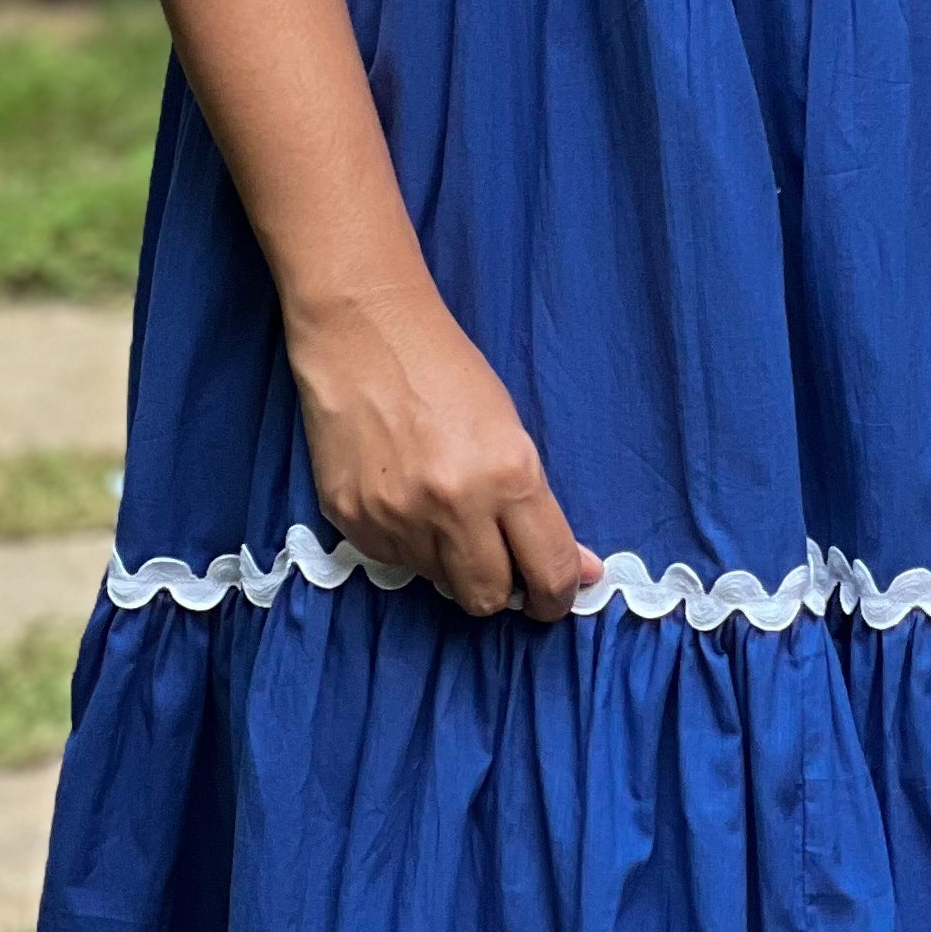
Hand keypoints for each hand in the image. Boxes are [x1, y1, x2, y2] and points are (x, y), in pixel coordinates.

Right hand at [285, 269, 600, 621]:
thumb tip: (577, 571)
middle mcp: (454, 506)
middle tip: (501, 563)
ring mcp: (398, 520)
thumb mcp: (510, 431)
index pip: (548, 571)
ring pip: (438, 581)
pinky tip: (402, 495)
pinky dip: (407, 542)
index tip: (555, 597)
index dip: (557, 596)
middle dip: (501, 589)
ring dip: (448, 559)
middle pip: (487, 599)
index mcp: (508, 475)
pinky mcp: (353, 524)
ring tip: (440, 502)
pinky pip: (394, 561)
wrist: (365, 333)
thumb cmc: (448, 370)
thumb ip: (538, 507)